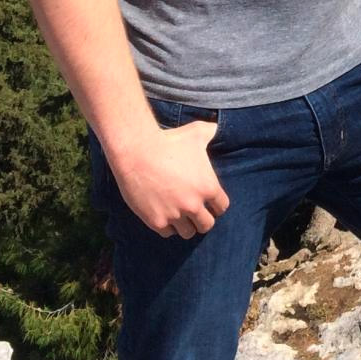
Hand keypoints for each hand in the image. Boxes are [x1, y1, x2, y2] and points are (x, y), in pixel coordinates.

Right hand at [109, 121, 229, 237]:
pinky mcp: (156, 221)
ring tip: (181, 217)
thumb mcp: (197, 133)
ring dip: (186, 226)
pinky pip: (168, 233)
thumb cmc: (169, 140)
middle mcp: (194, 204)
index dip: (216, 206)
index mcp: (209, 187)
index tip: (210, 203)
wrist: (138, 151)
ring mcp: (175, 215)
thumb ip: (211, 132)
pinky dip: (168, 227)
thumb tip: (216, 126)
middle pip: (207, 225)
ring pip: (188, 233)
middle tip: (195, 213)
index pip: (222, 207)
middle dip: (202, 219)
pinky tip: (165, 216)